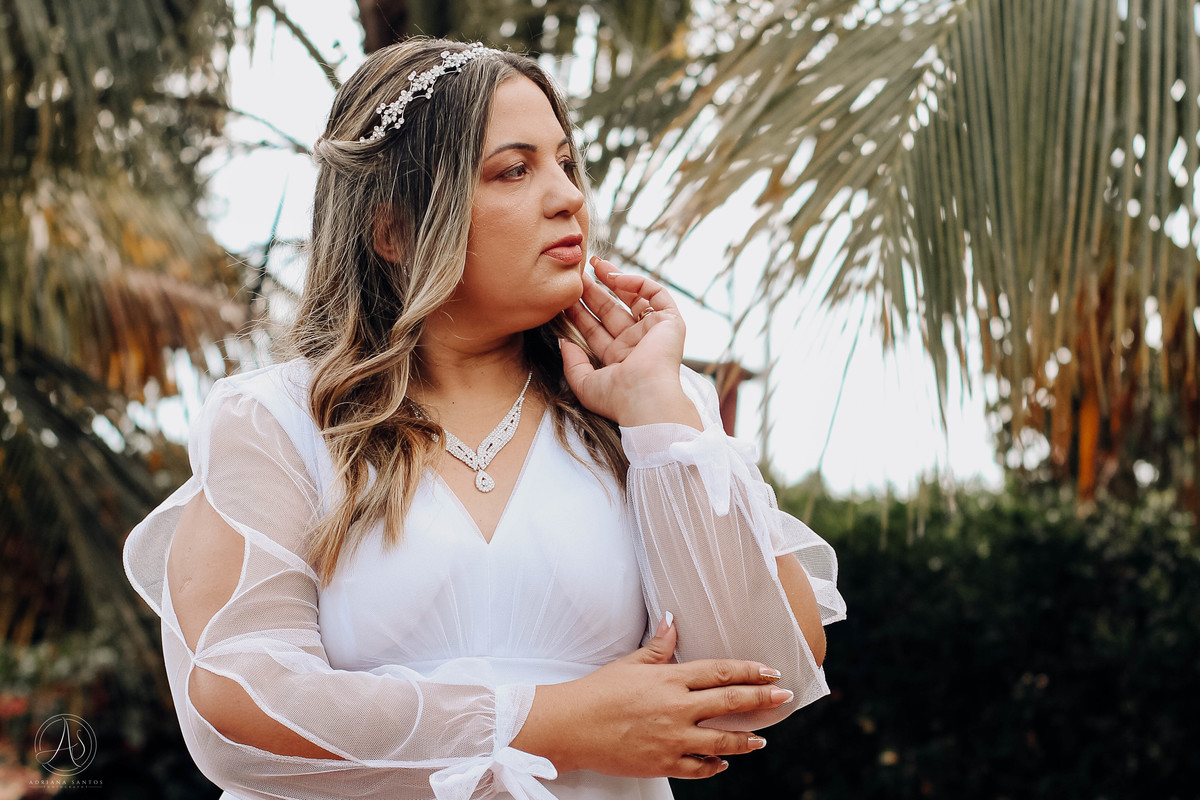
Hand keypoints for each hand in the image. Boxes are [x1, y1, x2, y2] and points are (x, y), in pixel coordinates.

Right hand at [510, 616, 787, 777]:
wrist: (571, 727)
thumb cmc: (598, 691)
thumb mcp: (629, 663)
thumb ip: (658, 646)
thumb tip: (672, 620)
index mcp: (670, 679)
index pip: (720, 673)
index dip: (749, 671)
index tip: (771, 671)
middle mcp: (677, 709)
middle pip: (730, 704)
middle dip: (762, 700)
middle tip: (784, 698)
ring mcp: (672, 739)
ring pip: (721, 741)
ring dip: (745, 740)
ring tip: (761, 739)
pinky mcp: (663, 763)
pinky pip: (698, 768)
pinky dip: (714, 766)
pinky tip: (723, 762)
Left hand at [560, 257, 700, 428]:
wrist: (645, 398)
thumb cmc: (617, 398)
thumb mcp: (585, 383)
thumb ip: (573, 363)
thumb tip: (564, 341)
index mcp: (619, 359)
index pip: (596, 330)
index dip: (580, 312)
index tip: (565, 296)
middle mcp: (636, 344)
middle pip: (611, 310)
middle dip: (594, 292)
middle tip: (577, 275)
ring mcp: (654, 332)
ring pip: (633, 298)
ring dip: (614, 281)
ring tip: (593, 266)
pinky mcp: (670, 322)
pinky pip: (655, 293)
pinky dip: (637, 282)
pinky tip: (614, 278)